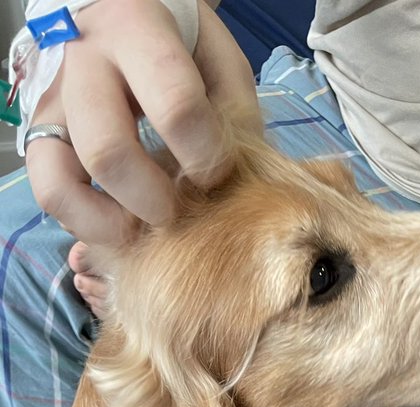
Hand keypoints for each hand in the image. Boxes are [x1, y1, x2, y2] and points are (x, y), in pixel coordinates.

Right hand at [26, 0, 259, 245]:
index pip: (175, 105)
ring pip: (61, 181)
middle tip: (178, 209)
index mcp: (138, 30)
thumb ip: (233, 111)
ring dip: (112, 223)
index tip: (217, 172)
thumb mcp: (218, 58)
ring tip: (145, 225)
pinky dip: (85, 224)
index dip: (204, 155)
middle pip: (109, 151)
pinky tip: (119, 222)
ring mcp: (53, 103)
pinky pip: (48, 194)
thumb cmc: (177, 47)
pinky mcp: (37, 136)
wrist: (117, 18)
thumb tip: (231, 179)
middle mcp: (83, 62)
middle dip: (153, 201)